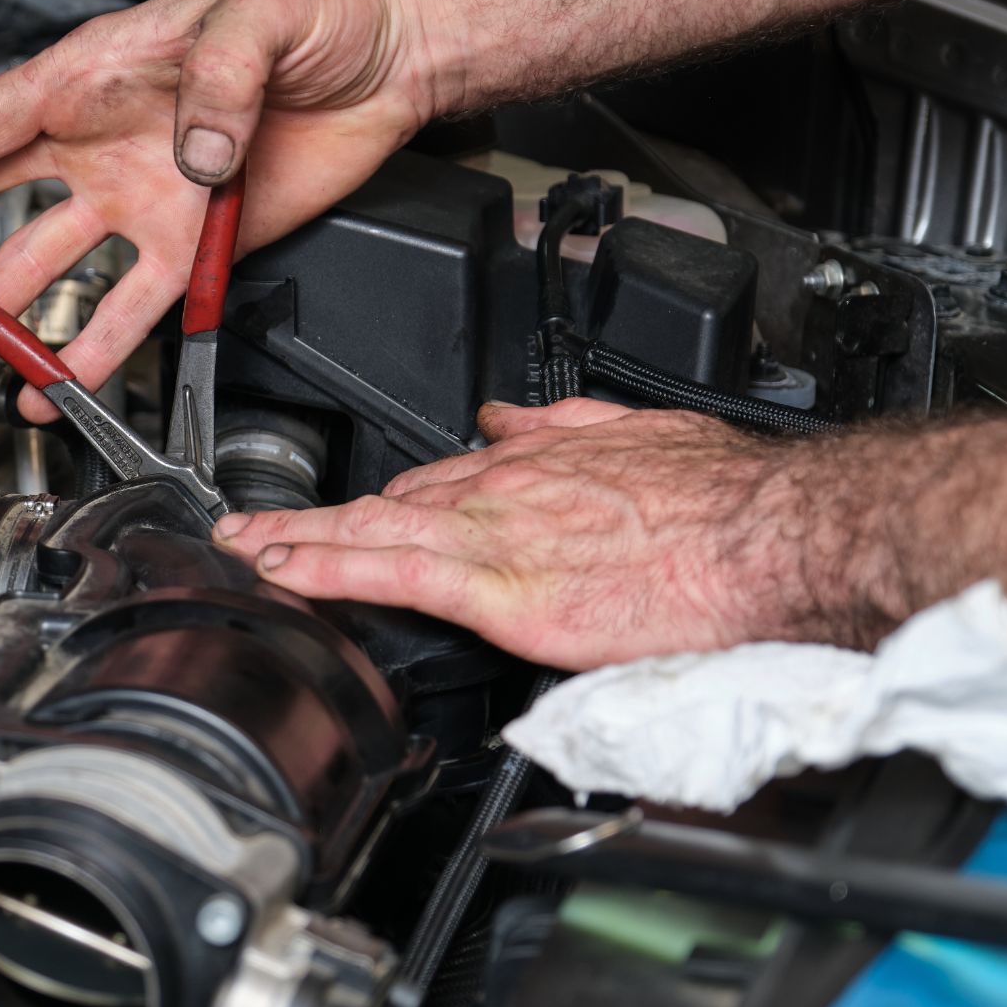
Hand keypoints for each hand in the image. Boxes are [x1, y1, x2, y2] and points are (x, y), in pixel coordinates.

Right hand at [0, 0, 441, 421]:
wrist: (392, 54)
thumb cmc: (323, 4)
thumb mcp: (261, 16)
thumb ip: (219, 82)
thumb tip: (191, 157)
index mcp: (91, 75)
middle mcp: (99, 142)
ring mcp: (140, 200)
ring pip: (43, 273)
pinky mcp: (190, 246)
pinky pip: (129, 312)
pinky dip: (89, 355)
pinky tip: (51, 387)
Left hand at [212, 399, 813, 669]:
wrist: (766, 538)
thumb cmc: (722, 498)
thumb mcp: (638, 432)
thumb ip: (562, 424)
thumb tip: (504, 417)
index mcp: (533, 465)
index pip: (432, 483)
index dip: (378, 503)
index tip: (345, 513)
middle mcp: (499, 494)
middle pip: (382, 504)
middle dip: (313, 519)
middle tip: (253, 530)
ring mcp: (491, 539)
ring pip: (366, 532)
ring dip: (292, 539)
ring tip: (239, 549)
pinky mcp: (498, 589)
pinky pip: (390, 575)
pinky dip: (326, 571)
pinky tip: (281, 572)